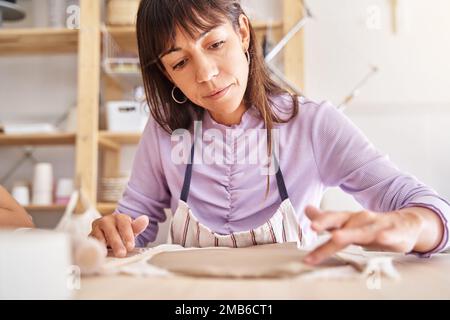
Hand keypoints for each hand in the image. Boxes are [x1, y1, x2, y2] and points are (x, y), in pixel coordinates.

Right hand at [89, 214, 148, 257]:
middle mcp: (107, 221)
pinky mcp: (89, 236)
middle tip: (121, 254)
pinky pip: (91, 241)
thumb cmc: (121, 232)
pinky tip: (98, 253)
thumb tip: (145, 219)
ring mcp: (96, 228)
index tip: (131, 246)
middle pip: (111, 230)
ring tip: (107, 254)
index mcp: (119, 218)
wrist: (108, 234)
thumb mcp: (131, 230)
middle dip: (117, 243)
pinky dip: (94, 247)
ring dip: (104, 245)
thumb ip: (137, 226)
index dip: (127, 235)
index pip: (124, 224)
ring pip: (99, 235)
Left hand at [303, 206, 426, 264]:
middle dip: (327, 223)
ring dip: (350, 233)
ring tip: (336, 237)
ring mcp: (378, 226)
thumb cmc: (372, 227)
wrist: (407, 224)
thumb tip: (307, 209)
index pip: (331, 218)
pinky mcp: (396, 234)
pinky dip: (387, 237)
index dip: (318, 220)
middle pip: (342, 222)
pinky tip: (382, 238)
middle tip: (314, 227)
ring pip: (363, 231)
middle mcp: (361, 220)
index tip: (306, 220)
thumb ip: (327, 220)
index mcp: (349, 218)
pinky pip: (391, 236)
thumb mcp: (349, 223)